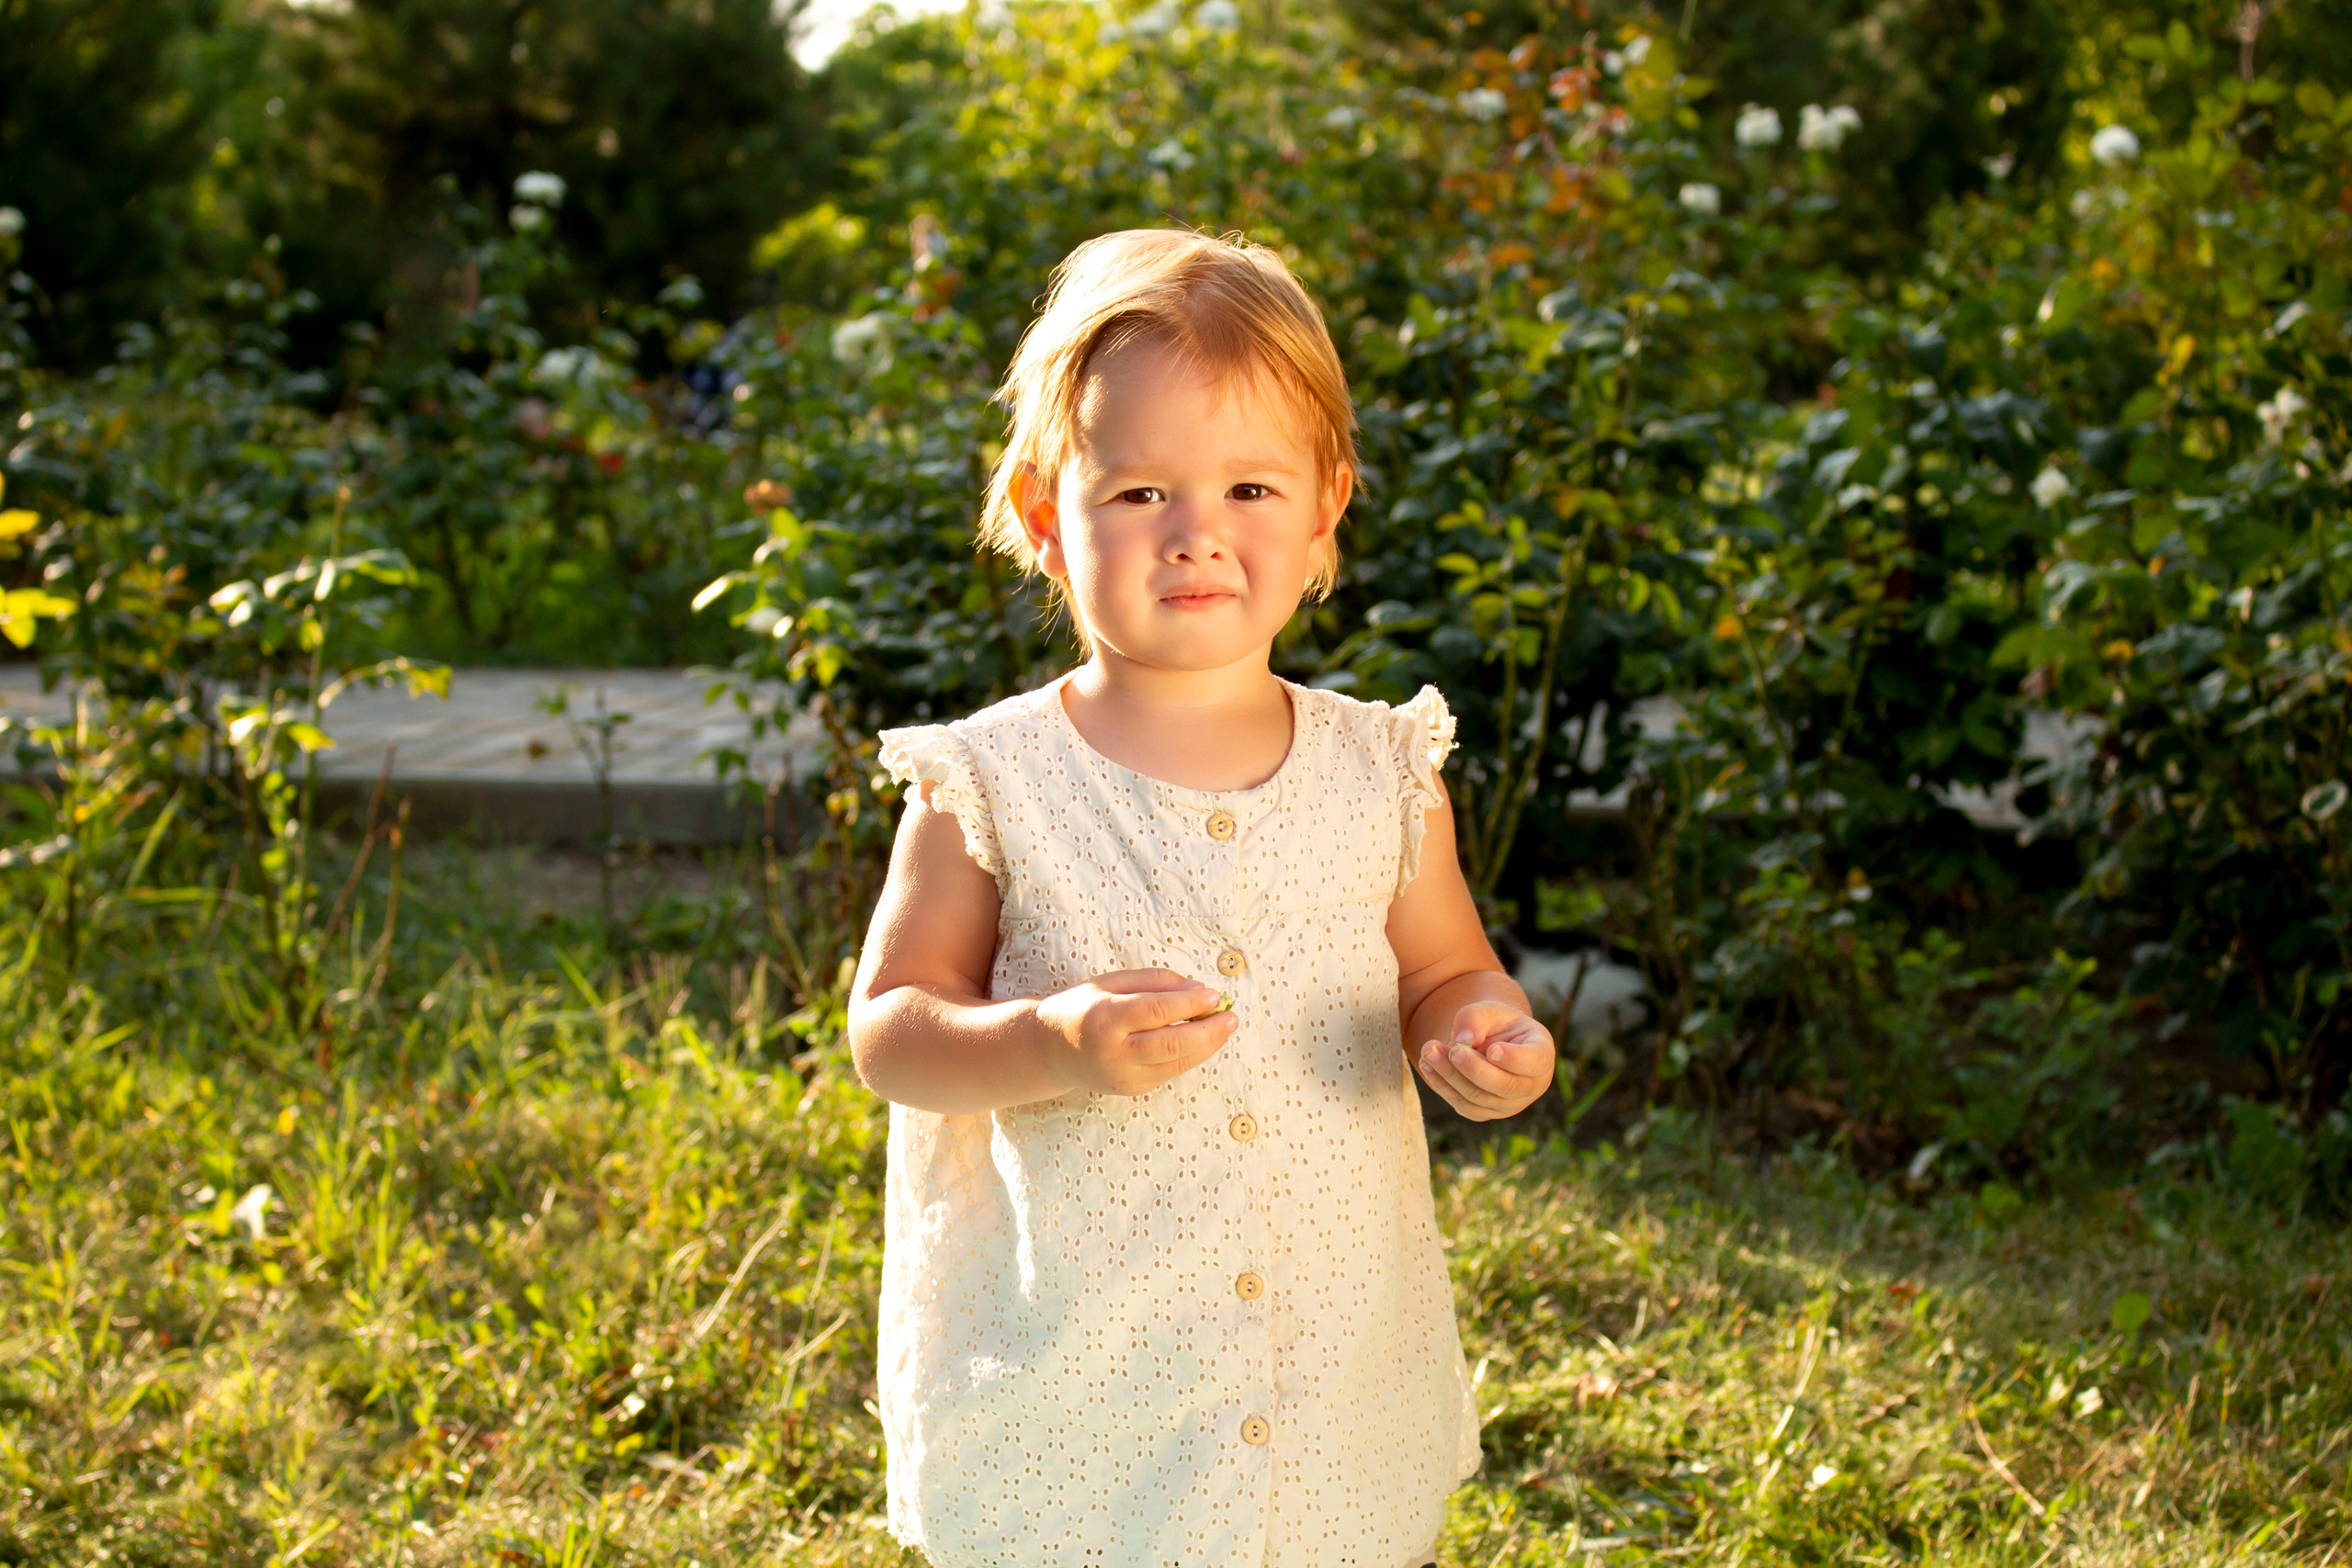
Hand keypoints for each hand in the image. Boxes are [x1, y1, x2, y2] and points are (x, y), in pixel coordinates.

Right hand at [1035, 969, 1236, 1096]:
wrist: (1052, 1050)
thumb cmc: (1084, 1007)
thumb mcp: (1111, 983)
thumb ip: (1155, 981)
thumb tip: (1198, 988)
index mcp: (1103, 1018)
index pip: (1155, 1011)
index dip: (1188, 1003)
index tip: (1214, 994)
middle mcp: (1112, 1052)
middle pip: (1171, 1043)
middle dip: (1208, 1030)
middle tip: (1232, 1016)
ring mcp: (1122, 1076)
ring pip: (1176, 1063)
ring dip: (1207, 1045)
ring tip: (1226, 1026)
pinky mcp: (1131, 1090)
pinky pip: (1169, 1072)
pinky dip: (1190, 1055)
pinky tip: (1203, 1040)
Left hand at [1414, 1001, 1554, 1121]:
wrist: (1488, 1041)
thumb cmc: (1494, 1023)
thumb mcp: (1488, 1010)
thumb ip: (1476, 1019)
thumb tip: (1463, 1041)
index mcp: (1542, 1054)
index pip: (1536, 1061)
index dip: (1515, 1059)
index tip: (1492, 1049)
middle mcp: (1532, 1085)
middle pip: (1505, 1085)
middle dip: (1475, 1069)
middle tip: (1452, 1050)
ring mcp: (1510, 1104)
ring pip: (1480, 1097)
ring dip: (1451, 1075)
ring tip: (1429, 1050)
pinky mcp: (1486, 1113)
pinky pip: (1464, 1105)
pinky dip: (1443, 1086)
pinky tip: (1428, 1065)